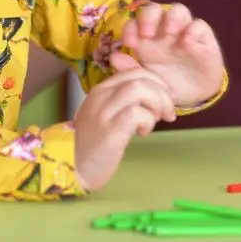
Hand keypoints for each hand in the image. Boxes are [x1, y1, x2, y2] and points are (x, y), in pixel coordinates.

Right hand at [73, 63, 175, 190]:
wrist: (72, 169)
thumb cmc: (95, 144)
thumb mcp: (109, 115)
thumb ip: (126, 102)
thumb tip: (157, 94)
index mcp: (102, 90)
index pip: (135, 71)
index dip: (156, 82)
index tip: (165, 99)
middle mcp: (100, 96)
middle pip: (140, 77)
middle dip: (162, 93)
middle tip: (168, 113)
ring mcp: (103, 112)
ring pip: (139, 89)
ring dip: (156, 104)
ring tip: (154, 121)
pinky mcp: (108, 131)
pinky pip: (135, 113)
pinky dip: (147, 120)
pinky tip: (142, 133)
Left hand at [112, 3, 224, 108]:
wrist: (194, 96)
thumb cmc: (167, 84)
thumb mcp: (148, 80)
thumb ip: (131, 69)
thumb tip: (114, 57)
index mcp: (146, 39)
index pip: (134, 23)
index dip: (130, 28)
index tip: (129, 44)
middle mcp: (164, 31)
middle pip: (154, 9)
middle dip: (148, 17)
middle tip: (146, 34)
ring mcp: (184, 32)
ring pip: (179, 10)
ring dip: (172, 17)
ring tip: (170, 32)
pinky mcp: (203, 38)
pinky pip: (200, 25)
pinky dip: (193, 30)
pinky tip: (187, 43)